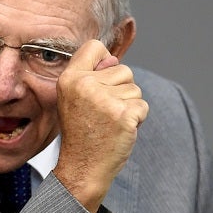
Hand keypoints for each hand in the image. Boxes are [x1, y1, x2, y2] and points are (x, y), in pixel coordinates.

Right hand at [51, 40, 148, 212]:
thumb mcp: (72, 98)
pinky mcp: (123, 114)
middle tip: (103, 111)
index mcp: (70, 78)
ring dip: (129, 104)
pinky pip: (143, 105)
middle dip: (120, 89)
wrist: (82, 166)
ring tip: (110, 121)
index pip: (94, 46)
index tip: (100, 77)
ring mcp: (105, 100)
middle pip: (122, 69)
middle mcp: (85, 85)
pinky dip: (137, 118)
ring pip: (134, 88)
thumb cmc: (81, 132)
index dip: (103, 61)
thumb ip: (90, 75)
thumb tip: (114, 58)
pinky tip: (120, 129)